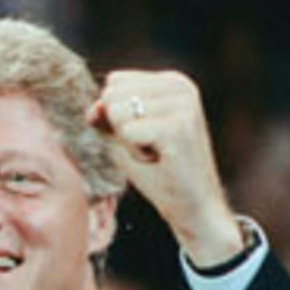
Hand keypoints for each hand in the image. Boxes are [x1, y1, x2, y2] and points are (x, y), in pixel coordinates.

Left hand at [88, 70, 243, 265]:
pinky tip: (158, 161)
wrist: (194, 208)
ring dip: (128, 143)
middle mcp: (181, 86)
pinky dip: (134, 154)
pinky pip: (126, 132)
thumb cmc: (160, 173)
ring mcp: (183, 105)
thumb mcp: (125, 137)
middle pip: (112, 95)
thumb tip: (94, 106)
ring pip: (116, 113)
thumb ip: (106, 115)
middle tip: (150, 148)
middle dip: (120, 129)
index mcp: (173, 82)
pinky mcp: (178, 127)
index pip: (114, 82)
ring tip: (155, 154)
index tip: (146, 136)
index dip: (117, 117)